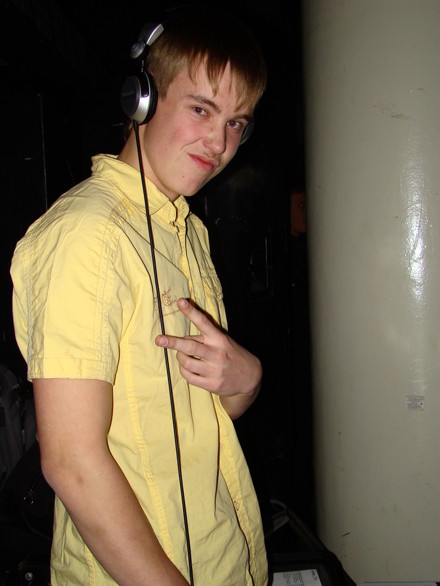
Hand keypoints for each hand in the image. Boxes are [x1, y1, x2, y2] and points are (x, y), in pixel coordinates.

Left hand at [155, 298, 261, 416]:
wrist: (250, 377)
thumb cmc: (232, 355)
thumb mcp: (223, 342)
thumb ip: (205, 339)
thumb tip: (182, 340)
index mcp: (219, 339)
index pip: (204, 322)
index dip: (191, 312)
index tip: (180, 302)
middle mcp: (216, 353)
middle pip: (190, 347)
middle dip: (172, 342)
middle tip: (159, 340)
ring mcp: (214, 370)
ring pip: (186, 362)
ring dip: (180, 358)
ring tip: (182, 356)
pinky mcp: (211, 384)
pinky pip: (189, 377)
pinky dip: (184, 371)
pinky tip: (187, 368)